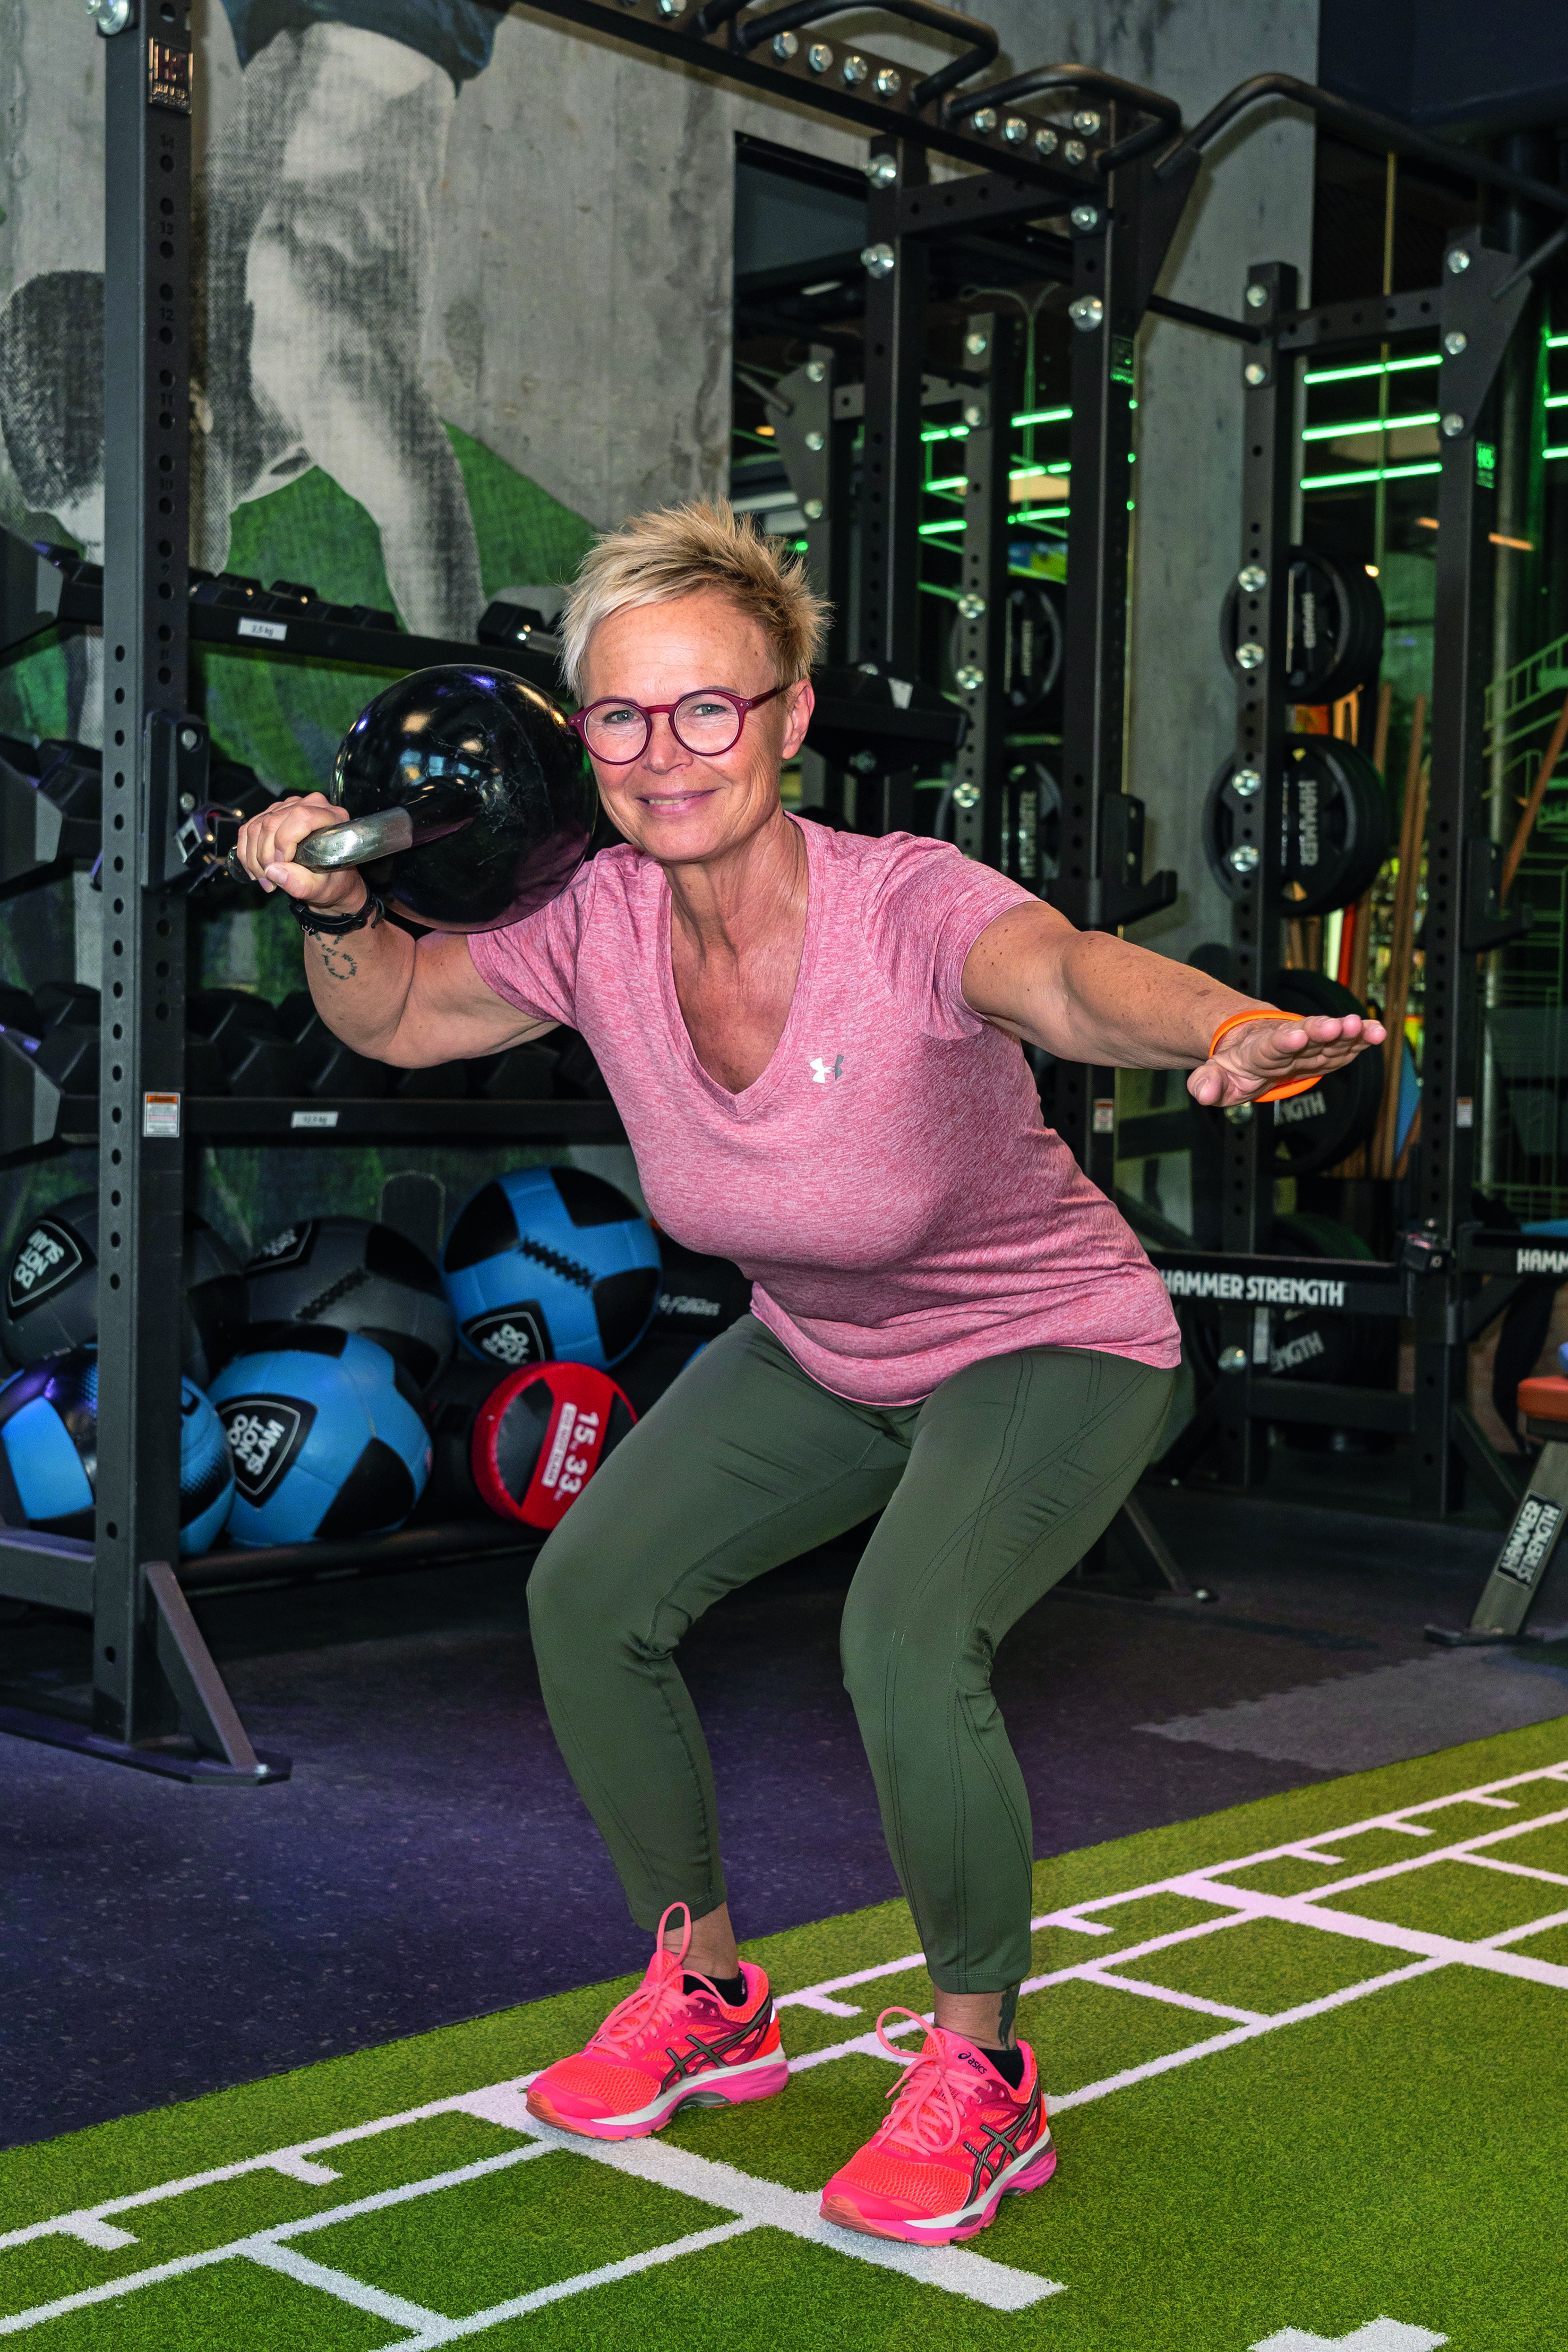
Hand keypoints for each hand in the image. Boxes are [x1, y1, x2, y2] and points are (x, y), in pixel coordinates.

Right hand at [234, 793, 364, 910]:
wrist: (327, 879)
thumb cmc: (330, 880)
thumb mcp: (321, 888)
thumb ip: (300, 883)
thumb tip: (272, 872)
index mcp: (332, 817)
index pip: (302, 817)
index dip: (285, 841)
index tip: (283, 863)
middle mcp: (310, 805)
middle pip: (273, 822)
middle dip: (265, 855)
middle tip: (270, 879)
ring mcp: (289, 806)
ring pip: (257, 826)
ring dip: (253, 857)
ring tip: (265, 878)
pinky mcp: (273, 813)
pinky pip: (248, 828)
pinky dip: (246, 852)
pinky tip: (256, 870)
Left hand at [1187, 1009, 1387, 1108]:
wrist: (1251, 1045)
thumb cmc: (1237, 1065)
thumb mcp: (1217, 1078)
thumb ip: (1208, 1084)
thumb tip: (1202, 1092)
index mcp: (1259, 1050)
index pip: (1270, 1046)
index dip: (1283, 1041)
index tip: (1296, 1036)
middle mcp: (1287, 1042)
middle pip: (1306, 1035)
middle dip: (1322, 1031)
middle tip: (1340, 1025)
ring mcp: (1309, 1044)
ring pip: (1329, 1038)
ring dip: (1348, 1033)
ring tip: (1366, 1027)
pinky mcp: (1325, 1048)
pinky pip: (1345, 1044)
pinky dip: (1361, 1038)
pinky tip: (1378, 1032)